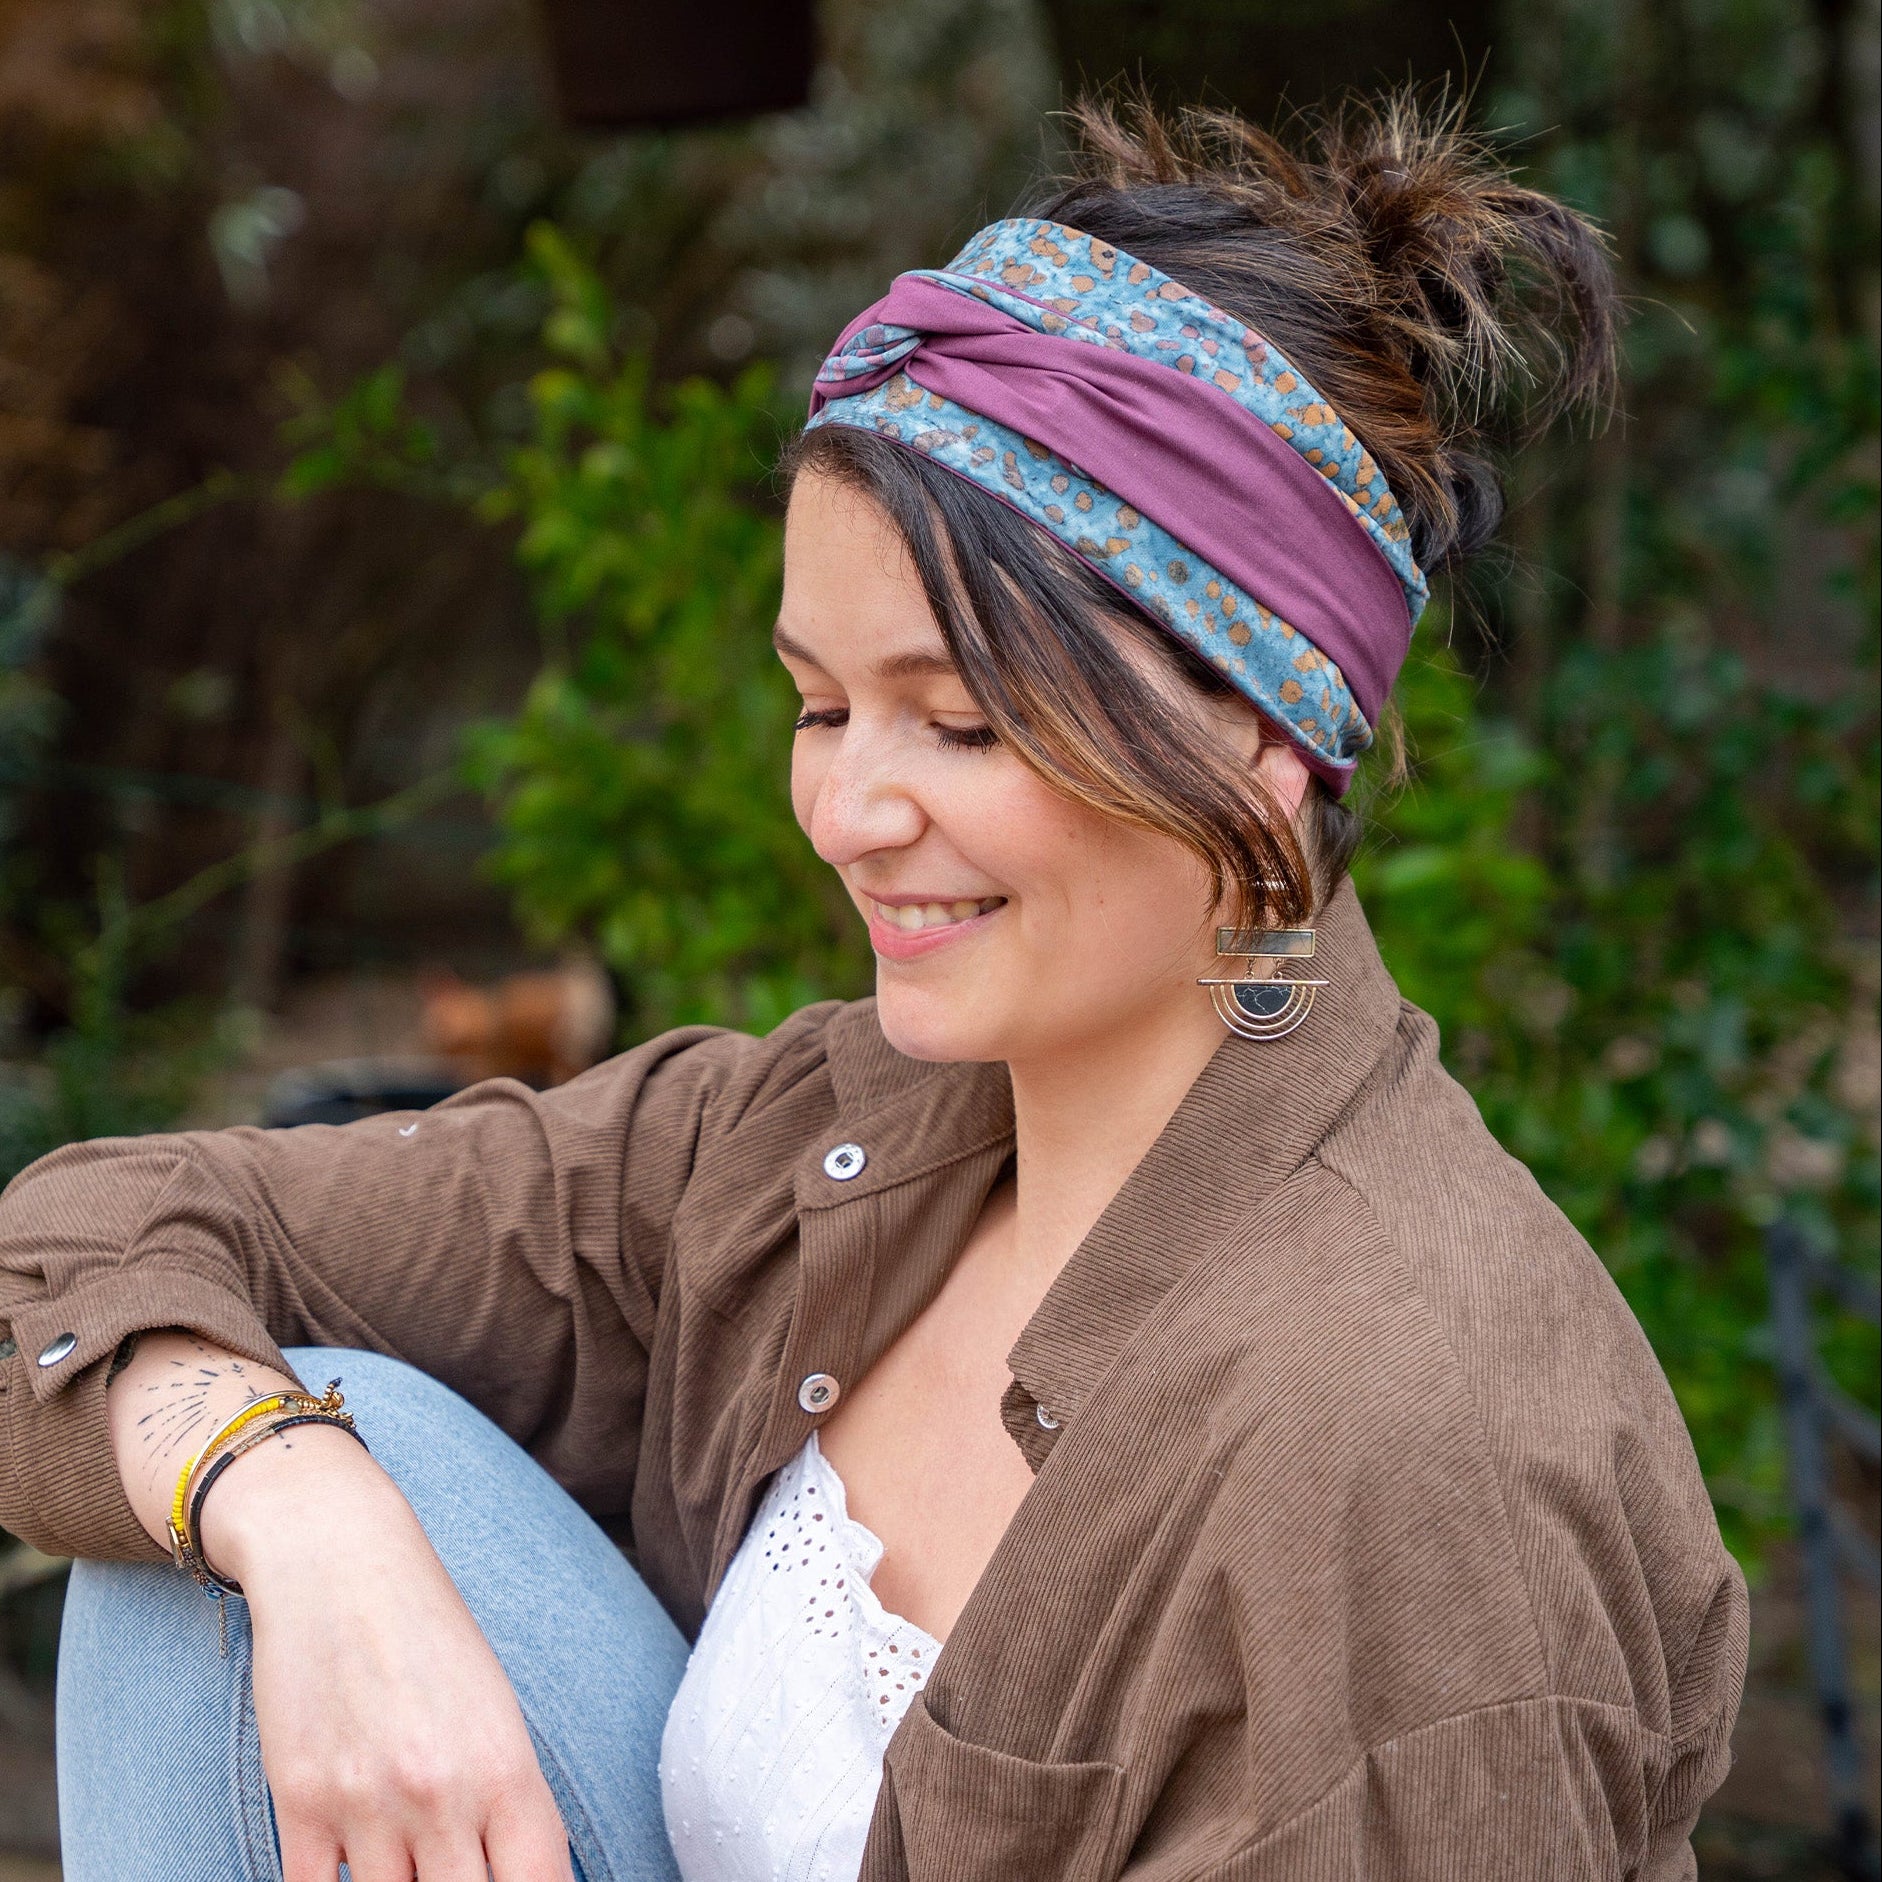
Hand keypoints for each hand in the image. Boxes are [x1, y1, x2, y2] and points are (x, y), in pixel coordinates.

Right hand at [105, 1333, 570, 1879]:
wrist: (338, 1560)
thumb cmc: (428, 1633)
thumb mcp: (493, 1708)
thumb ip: (509, 1801)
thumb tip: (525, 1874)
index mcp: (505, 1767)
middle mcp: (442, 1795)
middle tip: (455, 1866)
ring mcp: (366, 1805)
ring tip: (407, 1856)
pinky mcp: (298, 1805)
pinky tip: (356, 1861)